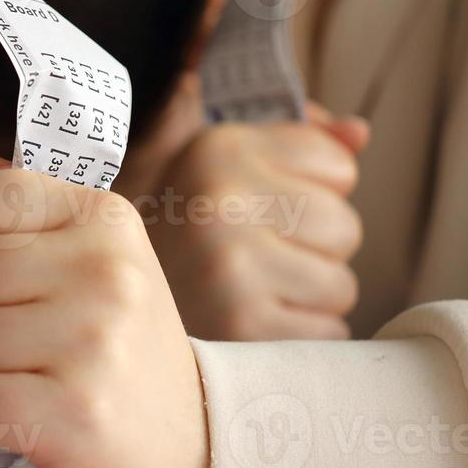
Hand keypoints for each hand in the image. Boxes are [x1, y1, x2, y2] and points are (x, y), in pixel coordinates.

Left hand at [0, 128, 209, 467]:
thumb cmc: (118, 347)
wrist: (197, 451)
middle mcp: (105, 270)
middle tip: (33, 345)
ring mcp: (93, 343)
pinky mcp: (74, 414)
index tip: (21, 281)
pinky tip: (30, 421)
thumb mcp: (82, 256)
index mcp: (105, 217)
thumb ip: (10, 198)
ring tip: (39, 382)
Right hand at [138, 104, 367, 340]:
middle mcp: (222, 204)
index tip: (260, 204)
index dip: (311, 188)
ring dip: (308, 294)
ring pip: (341, 286)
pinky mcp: (242, 329)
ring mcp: (230, 270)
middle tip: (255, 254)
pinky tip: (253, 321)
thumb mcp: (225, 162)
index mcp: (221, 151)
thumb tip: (360, 132)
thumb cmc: (185, 227)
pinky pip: (327, 332)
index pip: (340, 166)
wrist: (108, 295)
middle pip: (345, 228)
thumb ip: (299, 139)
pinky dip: (300, 334)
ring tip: (252, 288)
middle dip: (313, 245)